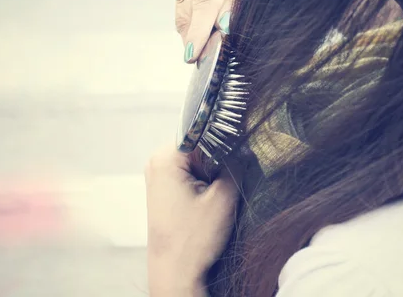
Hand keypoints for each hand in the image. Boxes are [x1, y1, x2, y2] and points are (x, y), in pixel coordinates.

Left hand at [145, 144, 240, 296]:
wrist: (175, 272)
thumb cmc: (193, 240)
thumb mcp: (223, 198)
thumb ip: (236, 166)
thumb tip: (245, 149)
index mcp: (165, 158)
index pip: (201, 131)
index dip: (224, 140)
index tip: (240, 151)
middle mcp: (157, 162)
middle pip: (199, 145)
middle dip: (218, 159)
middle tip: (226, 182)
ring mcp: (159, 176)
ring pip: (197, 160)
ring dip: (212, 172)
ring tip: (216, 195)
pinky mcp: (165, 190)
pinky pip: (190, 173)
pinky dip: (204, 182)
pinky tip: (208, 201)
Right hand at [175, 0, 249, 62]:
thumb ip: (239, 0)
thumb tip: (223, 27)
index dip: (199, 30)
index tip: (193, 55)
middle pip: (187, 4)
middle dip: (193, 33)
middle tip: (202, 60)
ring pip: (183, 4)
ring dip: (194, 26)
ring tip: (207, 46)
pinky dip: (196, 15)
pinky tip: (207, 28)